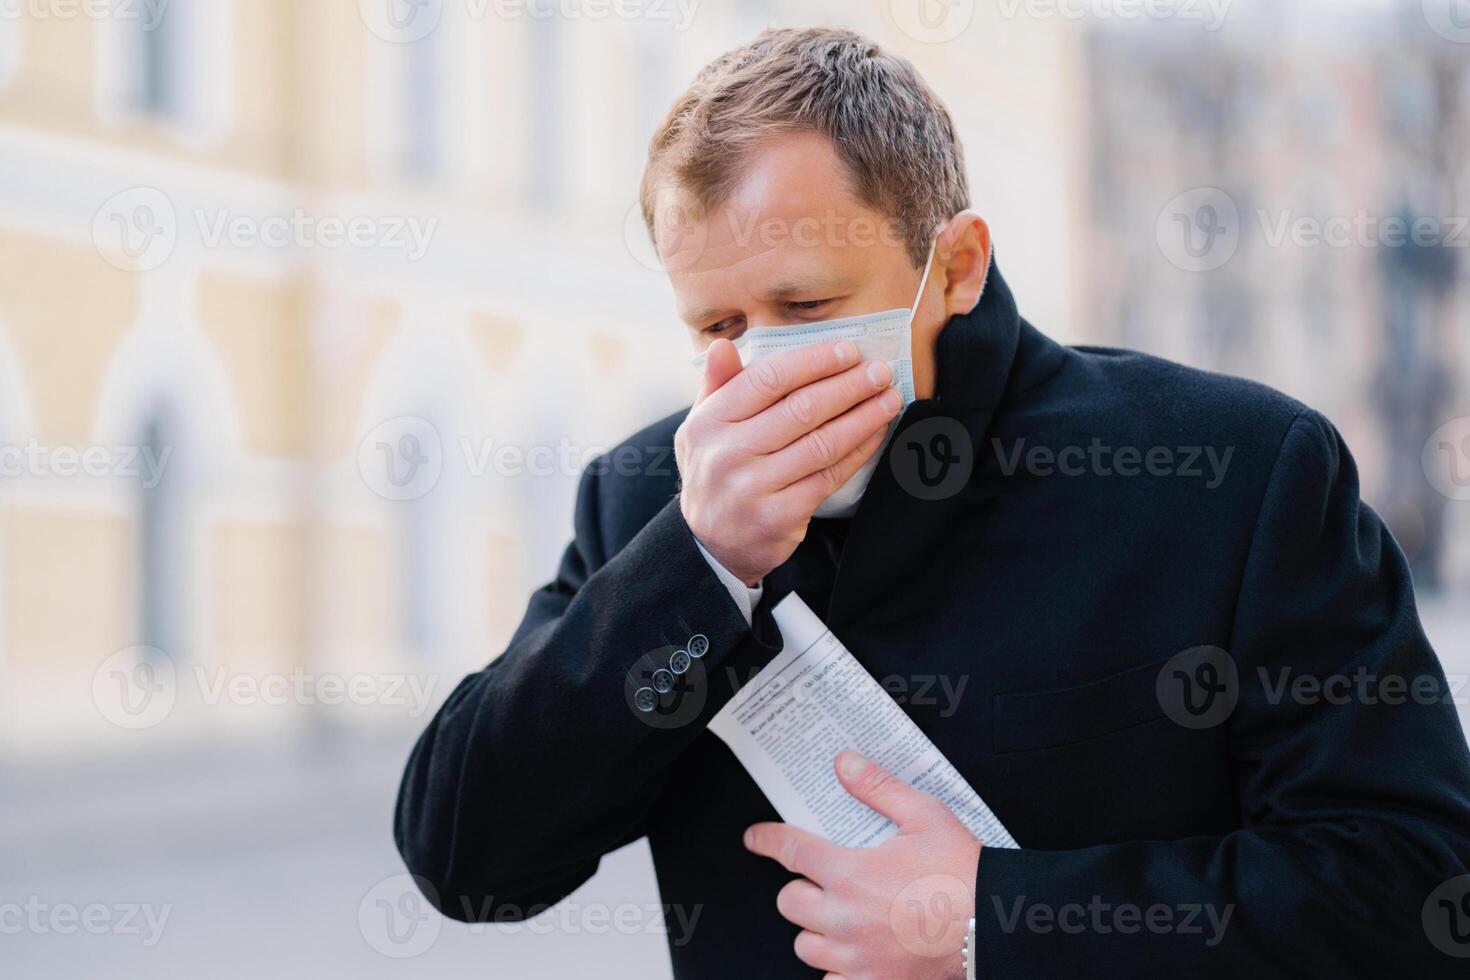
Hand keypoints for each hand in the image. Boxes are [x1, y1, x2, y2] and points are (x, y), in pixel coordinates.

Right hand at [675, 339, 900, 584]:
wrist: (709, 543)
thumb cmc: (714, 471)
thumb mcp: (700, 426)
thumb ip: (717, 384)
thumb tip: (723, 344)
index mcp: (709, 422)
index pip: (768, 379)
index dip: (814, 362)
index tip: (848, 351)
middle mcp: (729, 454)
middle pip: (801, 409)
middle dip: (849, 386)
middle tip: (881, 371)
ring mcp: (755, 488)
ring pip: (822, 444)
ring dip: (863, 417)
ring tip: (889, 399)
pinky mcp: (781, 517)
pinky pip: (830, 476)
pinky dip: (859, 452)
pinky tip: (876, 434)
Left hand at [744, 750, 979, 979]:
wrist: (996, 925)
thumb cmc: (963, 872)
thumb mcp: (924, 815)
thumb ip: (878, 787)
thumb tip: (845, 764)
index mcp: (850, 874)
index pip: (790, 852)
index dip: (767, 840)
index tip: (756, 838)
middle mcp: (844, 919)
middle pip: (790, 903)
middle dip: (802, 888)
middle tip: (824, 882)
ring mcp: (856, 957)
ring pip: (805, 946)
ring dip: (815, 930)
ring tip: (838, 919)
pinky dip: (836, 970)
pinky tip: (853, 956)